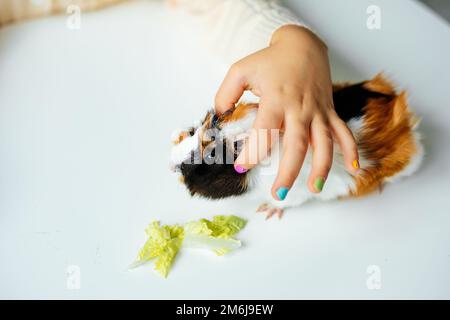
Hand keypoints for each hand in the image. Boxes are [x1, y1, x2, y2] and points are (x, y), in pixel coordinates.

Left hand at [214, 25, 358, 199]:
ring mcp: (318, 111)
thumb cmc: (270, 61)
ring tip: (314, 188)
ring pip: (324, 143)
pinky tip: (354, 168)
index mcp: (276, 99)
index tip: (241, 167)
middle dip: (288, 172)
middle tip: (278, 194)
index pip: (264, 131)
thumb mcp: (240, 70)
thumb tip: (220, 116)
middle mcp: (300, 108)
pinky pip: (343, 132)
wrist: (302, 45)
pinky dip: (351, 149)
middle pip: (297, 144)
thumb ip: (225, 94)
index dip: (253, 152)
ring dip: (321, 167)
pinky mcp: (330, 111)